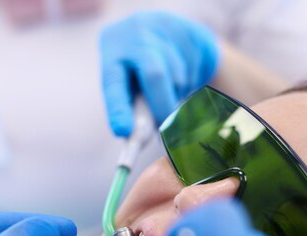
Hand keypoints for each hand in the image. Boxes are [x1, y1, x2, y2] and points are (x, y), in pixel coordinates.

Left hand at [100, 11, 219, 136]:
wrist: (169, 33)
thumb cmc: (141, 70)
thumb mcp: (129, 83)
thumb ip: (132, 107)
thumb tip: (136, 137)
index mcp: (112, 49)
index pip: (114, 82)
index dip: (118, 108)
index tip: (123, 132)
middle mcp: (134, 32)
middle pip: (154, 74)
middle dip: (162, 105)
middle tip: (167, 124)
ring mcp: (163, 27)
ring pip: (178, 75)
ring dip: (176, 93)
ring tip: (171, 92)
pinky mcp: (188, 30)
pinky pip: (194, 67)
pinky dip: (190, 81)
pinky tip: (183, 74)